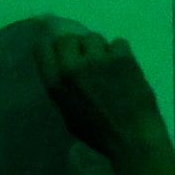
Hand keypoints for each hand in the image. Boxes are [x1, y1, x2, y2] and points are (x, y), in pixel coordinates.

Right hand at [35, 26, 174, 174]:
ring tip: (107, 63)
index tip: (60, 52)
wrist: (131, 136)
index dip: (52, 47)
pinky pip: (118, 42)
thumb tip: (67, 72)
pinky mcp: (123, 57)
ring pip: (94, 37)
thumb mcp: (69, 115)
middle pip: (68, 38)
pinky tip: (124, 66)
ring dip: (99, 48)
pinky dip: (121, 52)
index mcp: (56, 83)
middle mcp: (73, 67)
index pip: (43, 48)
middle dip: (76, 46)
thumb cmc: (98, 133)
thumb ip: (65, 90)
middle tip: (86, 58)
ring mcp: (98, 60)